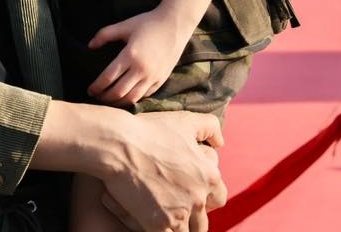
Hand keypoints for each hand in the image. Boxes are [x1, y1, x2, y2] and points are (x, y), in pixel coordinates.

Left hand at [89, 8, 191, 105]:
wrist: (175, 24)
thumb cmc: (148, 23)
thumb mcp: (125, 25)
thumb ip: (105, 34)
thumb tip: (89, 46)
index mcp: (130, 55)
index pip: (108, 77)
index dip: (97, 86)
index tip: (90, 89)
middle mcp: (141, 69)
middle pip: (118, 92)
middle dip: (104, 97)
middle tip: (97, 97)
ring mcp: (153, 76)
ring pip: (132, 98)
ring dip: (118, 102)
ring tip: (109, 100)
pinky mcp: (161, 79)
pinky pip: (144, 95)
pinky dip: (133, 99)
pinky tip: (126, 97)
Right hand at [99, 110, 225, 231]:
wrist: (120, 145)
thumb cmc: (152, 130)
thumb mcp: (187, 120)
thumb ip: (210, 128)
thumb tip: (220, 142)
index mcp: (208, 176)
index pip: (219, 198)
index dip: (207, 197)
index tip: (193, 193)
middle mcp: (198, 198)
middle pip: (203, 221)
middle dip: (193, 216)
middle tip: (176, 206)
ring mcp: (178, 215)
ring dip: (177, 226)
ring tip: (164, 215)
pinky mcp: (157, 225)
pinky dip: (161, 229)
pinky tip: (150, 221)